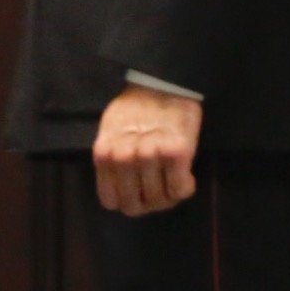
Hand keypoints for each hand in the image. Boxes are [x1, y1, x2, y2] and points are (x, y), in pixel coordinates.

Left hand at [91, 84, 202, 215]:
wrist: (162, 84)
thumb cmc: (135, 110)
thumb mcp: (109, 134)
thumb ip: (111, 163)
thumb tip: (119, 193)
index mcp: (104, 154)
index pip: (110, 201)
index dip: (125, 201)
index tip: (137, 193)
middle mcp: (124, 158)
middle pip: (135, 206)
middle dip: (147, 202)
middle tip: (158, 188)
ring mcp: (149, 156)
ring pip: (159, 201)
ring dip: (168, 194)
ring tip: (171, 177)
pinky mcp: (176, 153)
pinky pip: (180, 190)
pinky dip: (184, 187)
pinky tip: (185, 174)